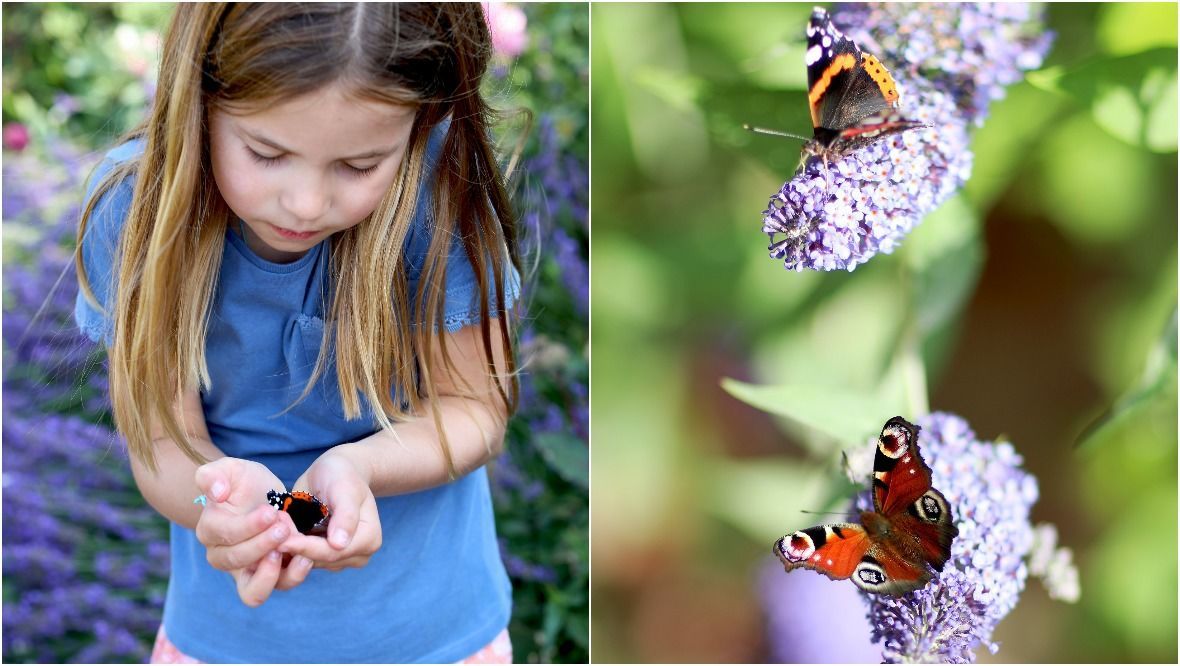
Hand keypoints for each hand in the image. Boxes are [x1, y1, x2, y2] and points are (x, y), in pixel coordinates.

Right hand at [193, 458, 310, 604]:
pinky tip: (306, 558)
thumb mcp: (231, 470)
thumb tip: (215, 493)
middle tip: (284, 528)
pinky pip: (276, 587)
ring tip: (294, 550)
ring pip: (252, 590)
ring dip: (273, 572)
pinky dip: (292, 576)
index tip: (270, 511)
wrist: (266, 498)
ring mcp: (245, 571)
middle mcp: (222, 557)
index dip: (247, 526)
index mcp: (210, 530)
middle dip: (262, 544)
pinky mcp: (268, 577)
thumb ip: (214, 475)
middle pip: (237, 561)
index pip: (224, 535)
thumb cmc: (245, 483)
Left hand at [285, 445, 381, 571]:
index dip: (306, 547)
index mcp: (369, 539)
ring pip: (309, 562)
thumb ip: (345, 515)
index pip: (333, 552)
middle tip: (270, 528)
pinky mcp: (324, 556)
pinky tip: (279, 530)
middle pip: (320, 559)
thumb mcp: (344, 488)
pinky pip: (303, 558)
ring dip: (290, 546)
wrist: (335, 472)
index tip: (280, 541)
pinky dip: (290, 546)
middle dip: (295, 546)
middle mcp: (358, 555)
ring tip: (275, 525)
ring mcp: (341, 558)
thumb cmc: (341, 474)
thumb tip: (339, 544)